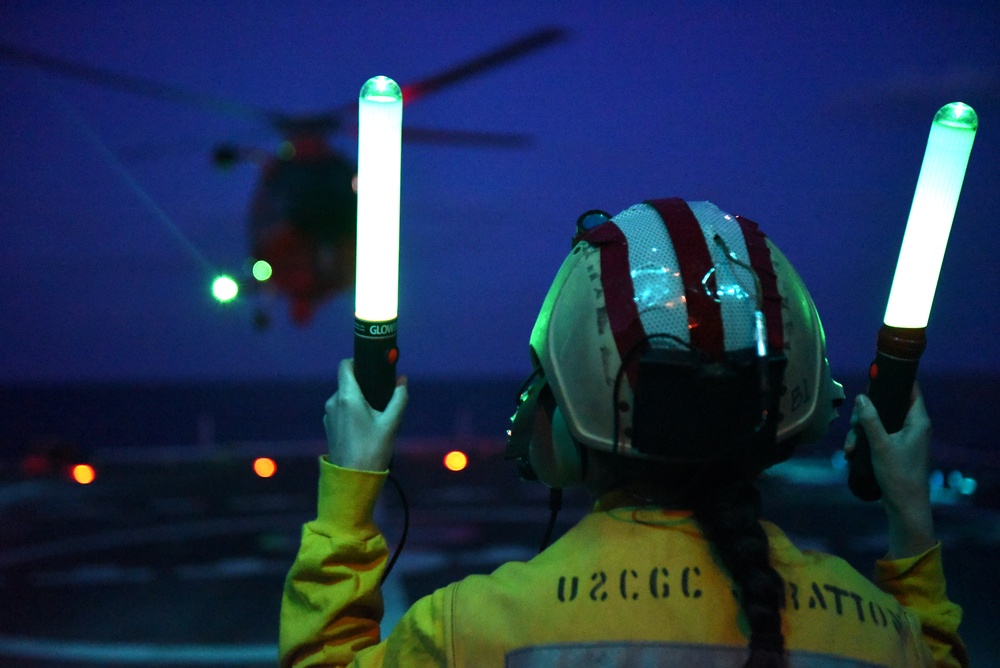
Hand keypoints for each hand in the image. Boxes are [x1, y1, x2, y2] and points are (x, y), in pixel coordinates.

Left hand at [323, 358, 407, 471]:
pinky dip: (352, 411)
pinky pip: (341, 410)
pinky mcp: (329, 427)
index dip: (358, 361)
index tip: (373, 366)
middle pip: (348, 382)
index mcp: (347, 396)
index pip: (345, 365)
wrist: (352, 479)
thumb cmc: (372, 449)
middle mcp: (334, 402)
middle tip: (383, 394)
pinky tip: (366, 425)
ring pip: (345, 397)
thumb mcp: (391, 424)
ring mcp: (329, 415)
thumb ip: (398, 398)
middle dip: (364, 384)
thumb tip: (402, 380)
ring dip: (359, 399)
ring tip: (376, 413)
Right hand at [844, 384, 934, 558]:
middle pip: (887, 406)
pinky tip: (853, 455)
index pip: (910, 389)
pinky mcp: (895, 451)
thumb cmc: (898, 474)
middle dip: (866, 414)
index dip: (893, 380)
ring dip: (861, 432)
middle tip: (854, 423)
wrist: (905, 507)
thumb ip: (870, 420)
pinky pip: (877, 438)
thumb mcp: (881, 445)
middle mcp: (913, 427)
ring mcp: (904, 440)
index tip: (874, 376)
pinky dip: (864, 444)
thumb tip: (861, 397)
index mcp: (917, 421)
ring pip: (878, 423)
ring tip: (850, 449)